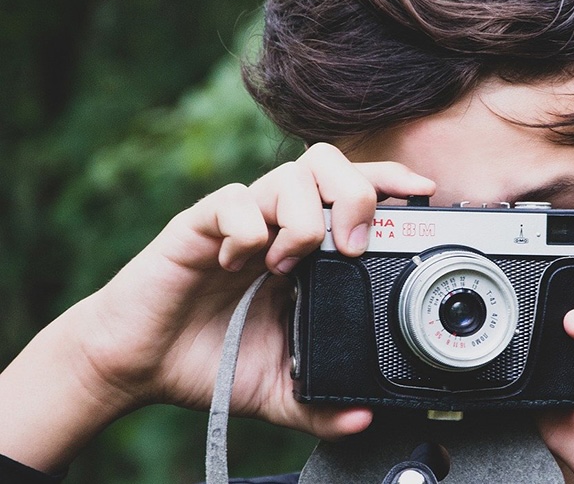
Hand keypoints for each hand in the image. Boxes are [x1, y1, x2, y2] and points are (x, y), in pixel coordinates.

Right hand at [0, 143, 435, 471]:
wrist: (141, 364)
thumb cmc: (210, 361)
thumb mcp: (279, 388)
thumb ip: (321, 402)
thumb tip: (364, 418)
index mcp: (304, 247)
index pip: (353, 190)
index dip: (388, 180)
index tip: (423, 193)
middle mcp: (276, 223)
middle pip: (327, 163)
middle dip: (353, 191)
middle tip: (352, 244)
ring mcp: (239, 220)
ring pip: (287, 177)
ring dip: (301, 218)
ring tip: (287, 265)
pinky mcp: (199, 225)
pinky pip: (233, 201)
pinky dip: (247, 228)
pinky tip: (242, 263)